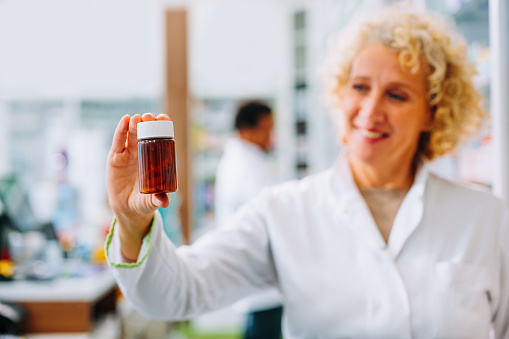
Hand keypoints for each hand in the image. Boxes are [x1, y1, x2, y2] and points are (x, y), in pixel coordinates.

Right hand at [106, 113, 170, 260]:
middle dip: (148, 123)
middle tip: (149, 117)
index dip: (163, 128)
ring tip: (137, 118)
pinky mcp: (115, 158)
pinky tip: (124, 120)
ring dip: (135, 125)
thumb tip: (164, 202)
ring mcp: (129, 154)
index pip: (161, 139)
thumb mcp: (151, 202)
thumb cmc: (144, 203)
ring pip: (132, 135)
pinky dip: (121, 130)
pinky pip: (118, 142)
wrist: (126, 210)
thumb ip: (157, 200)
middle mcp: (143, 154)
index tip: (164, 119)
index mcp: (156, 160)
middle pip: (146, 133)